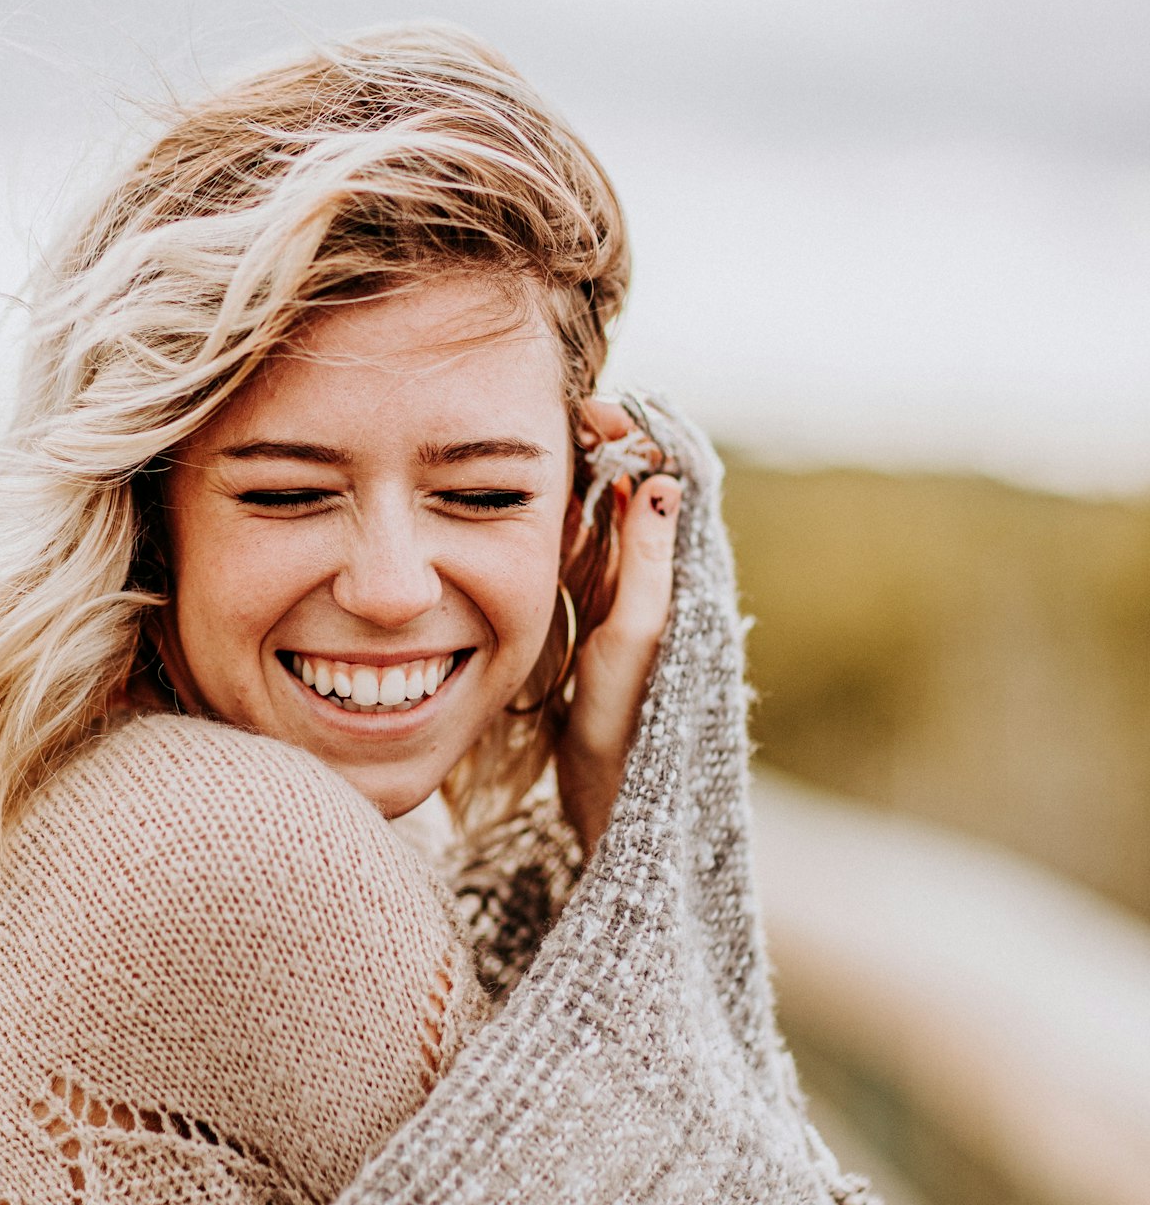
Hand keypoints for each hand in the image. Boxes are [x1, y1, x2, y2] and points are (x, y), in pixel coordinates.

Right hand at [555, 399, 680, 854]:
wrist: (610, 794)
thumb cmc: (630, 721)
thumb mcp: (636, 637)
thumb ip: (648, 563)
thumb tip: (663, 481)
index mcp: (675, 576)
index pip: (666, 481)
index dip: (638, 438)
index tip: (596, 411)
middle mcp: (652, 577)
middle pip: (630, 489)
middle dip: (602, 446)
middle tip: (564, 415)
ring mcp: (618, 595)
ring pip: (599, 515)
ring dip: (576, 475)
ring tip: (542, 441)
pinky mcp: (589, 616)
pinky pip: (576, 551)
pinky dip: (557, 519)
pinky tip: (529, 501)